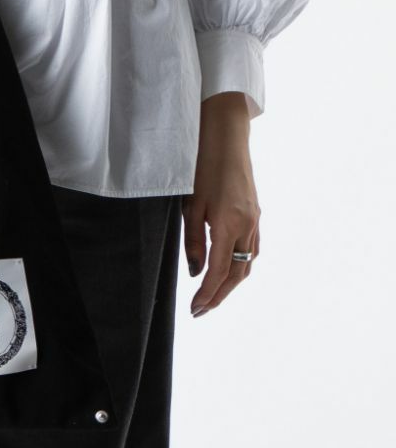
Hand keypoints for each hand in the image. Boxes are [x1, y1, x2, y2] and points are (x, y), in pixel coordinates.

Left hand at [183, 92, 261, 316]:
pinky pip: (252, 247)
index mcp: (228, 224)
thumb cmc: (202, 166)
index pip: (218, 272)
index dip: (207, 294)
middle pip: (237, 273)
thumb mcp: (190, 204)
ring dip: (231, 282)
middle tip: (202, 310)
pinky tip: (228, 267)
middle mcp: (247, 225)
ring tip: (213, 294)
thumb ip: (194, 240)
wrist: (225, 137)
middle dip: (220, 295)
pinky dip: (240, 264)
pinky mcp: (255, 212)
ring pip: (247, 262)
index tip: (196, 310)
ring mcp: (255, 219)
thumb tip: (197, 273)